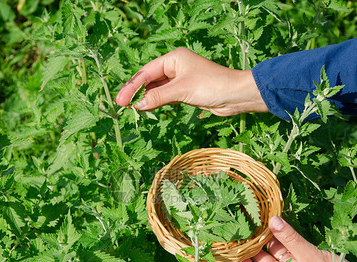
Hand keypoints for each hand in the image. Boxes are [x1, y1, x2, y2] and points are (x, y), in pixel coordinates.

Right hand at [114, 47, 267, 115]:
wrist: (236, 95)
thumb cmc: (211, 85)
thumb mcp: (181, 90)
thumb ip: (158, 97)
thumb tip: (137, 104)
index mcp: (174, 58)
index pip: (147, 72)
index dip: (132, 86)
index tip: (121, 99)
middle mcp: (175, 66)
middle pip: (149, 79)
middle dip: (135, 92)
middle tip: (121, 104)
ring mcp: (180, 79)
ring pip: (156, 89)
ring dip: (144, 98)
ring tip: (130, 108)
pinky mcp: (185, 91)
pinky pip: (164, 96)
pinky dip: (155, 102)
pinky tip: (145, 108)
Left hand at [239, 216, 356, 261]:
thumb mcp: (309, 255)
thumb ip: (290, 238)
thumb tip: (272, 220)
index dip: (240, 257)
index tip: (229, 241)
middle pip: (260, 258)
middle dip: (251, 243)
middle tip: (239, 223)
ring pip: (273, 250)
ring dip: (265, 236)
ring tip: (254, 218)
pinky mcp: (303, 257)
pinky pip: (287, 245)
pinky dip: (281, 235)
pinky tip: (274, 221)